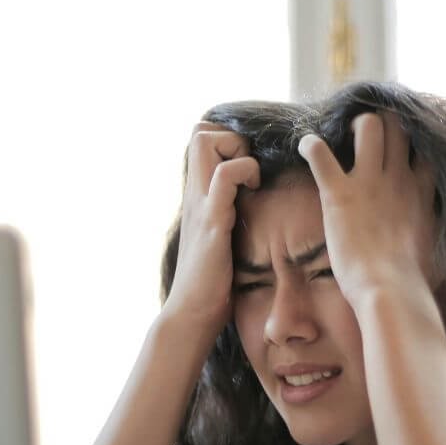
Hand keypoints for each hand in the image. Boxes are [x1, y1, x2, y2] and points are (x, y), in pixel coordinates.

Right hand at [162, 122, 260, 336]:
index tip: (248, 166)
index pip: (200, 139)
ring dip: (237, 150)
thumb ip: (226, 217)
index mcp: (197, 196)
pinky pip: (224, 176)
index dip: (227, 140)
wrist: (192, 314)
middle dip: (231, 137)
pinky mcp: (211, 221)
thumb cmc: (210, 284)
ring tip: (251, 180)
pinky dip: (244, 172)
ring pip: (205, 142)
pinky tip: (253, 192)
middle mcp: (194, 193)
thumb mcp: (219, 239)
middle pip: (199, 130)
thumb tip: (250, 210)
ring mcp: (200, 204)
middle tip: (249, 169)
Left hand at [297, 112, 435, 306]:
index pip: (425, 148)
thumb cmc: (414, 281)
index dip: (414, 141)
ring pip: (368, 125)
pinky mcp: (339, 193)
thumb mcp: (436, 249)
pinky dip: (310, 145)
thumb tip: (434, 242)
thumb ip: (433, 231)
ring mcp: (369, 183)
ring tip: (342, 136)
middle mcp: (398, 178)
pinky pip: (320, 153)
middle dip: (383, 123)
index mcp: (421, 192)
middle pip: (398, 126)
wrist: (391, 290)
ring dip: (353, 126)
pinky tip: (306, 146)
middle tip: (367, 136)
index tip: (402, 146)